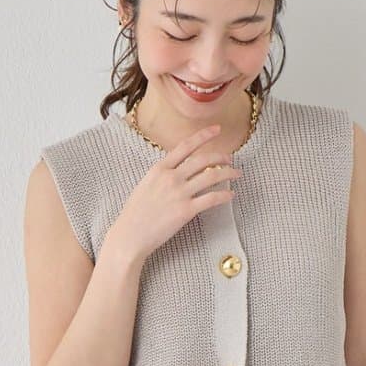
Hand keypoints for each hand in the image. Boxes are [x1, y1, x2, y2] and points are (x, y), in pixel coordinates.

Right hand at [108, 123, 242, 261]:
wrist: (130, 235)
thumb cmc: (135, 213)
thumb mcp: (145, 185)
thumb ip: (162, 175)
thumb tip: (176, 169)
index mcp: (159, 169)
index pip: (185, 146)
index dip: (203, 135)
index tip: (216, 129)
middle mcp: (171, 178)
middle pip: (203, 160)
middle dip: (220, 156)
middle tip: (229, 159)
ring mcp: (179, 194)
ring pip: (211, 176)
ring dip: (227, 173)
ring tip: (236, 174)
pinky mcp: (186, 211)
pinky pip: (211, 199)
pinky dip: (224, 195)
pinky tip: (231, 195)